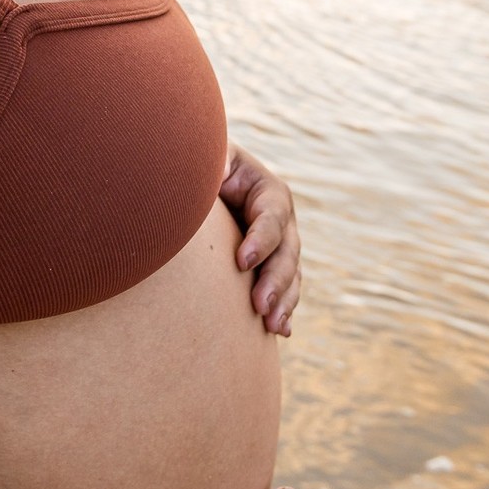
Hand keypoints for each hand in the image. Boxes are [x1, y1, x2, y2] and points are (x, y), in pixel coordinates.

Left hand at [219, 140, 301, 335]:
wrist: (198, 184)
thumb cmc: (200, 167)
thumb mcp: (208, 158)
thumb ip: (214, 161)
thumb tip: (218, 166)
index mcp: (266, 191)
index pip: (271, 216)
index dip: (261, 240)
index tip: (241, 262)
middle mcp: (279, 220)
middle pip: (286, 251)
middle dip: (275, 280)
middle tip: (259, 305)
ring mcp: (278, 245)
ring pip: (289, 275)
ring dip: (283, 301)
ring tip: (272, 325)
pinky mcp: (268, 265)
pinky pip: (283, 289)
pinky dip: (283, 309)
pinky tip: (282, 330)